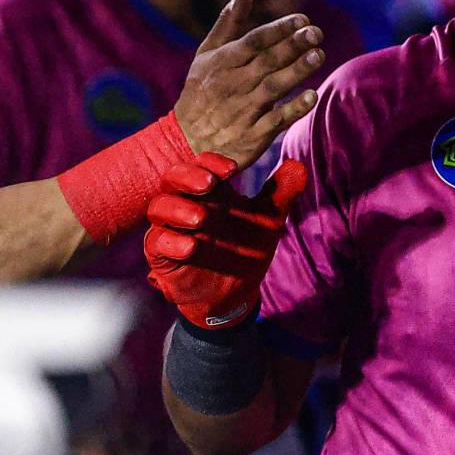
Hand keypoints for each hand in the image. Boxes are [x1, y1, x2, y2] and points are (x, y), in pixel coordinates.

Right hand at [145, 153, 306, 327]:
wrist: (236, 293)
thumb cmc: (246, 249)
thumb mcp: (269, 220)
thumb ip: (282, 193)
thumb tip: (298, 165)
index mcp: (211, 193)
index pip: (202, 164)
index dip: (211, 162)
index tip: (232, 170)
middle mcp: (188, 205)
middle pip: (173, 177)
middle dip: (188, 176)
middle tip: (210, 184)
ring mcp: (173, 230)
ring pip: (158, 207)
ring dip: (177, 209)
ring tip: (200, 218)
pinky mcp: (163, 256)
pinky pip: (156, 243)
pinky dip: (170, 242)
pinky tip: (190, 247)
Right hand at [173, 0, 324, 169]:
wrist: (187, 143)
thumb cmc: (201, 90)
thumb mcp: (207, 53)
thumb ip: (229, 20)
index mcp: (221, 62)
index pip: (253, 41)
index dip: (278, 29)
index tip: (301, 19)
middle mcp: (232, 84)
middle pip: (266, 62)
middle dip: (292, 46)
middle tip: (316, 33)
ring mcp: (243, 110)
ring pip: (273, 87)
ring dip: (297, 72)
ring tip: (318, 56)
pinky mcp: (253, 135)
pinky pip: (276, 120)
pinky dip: (294, 109)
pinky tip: (312, 96)